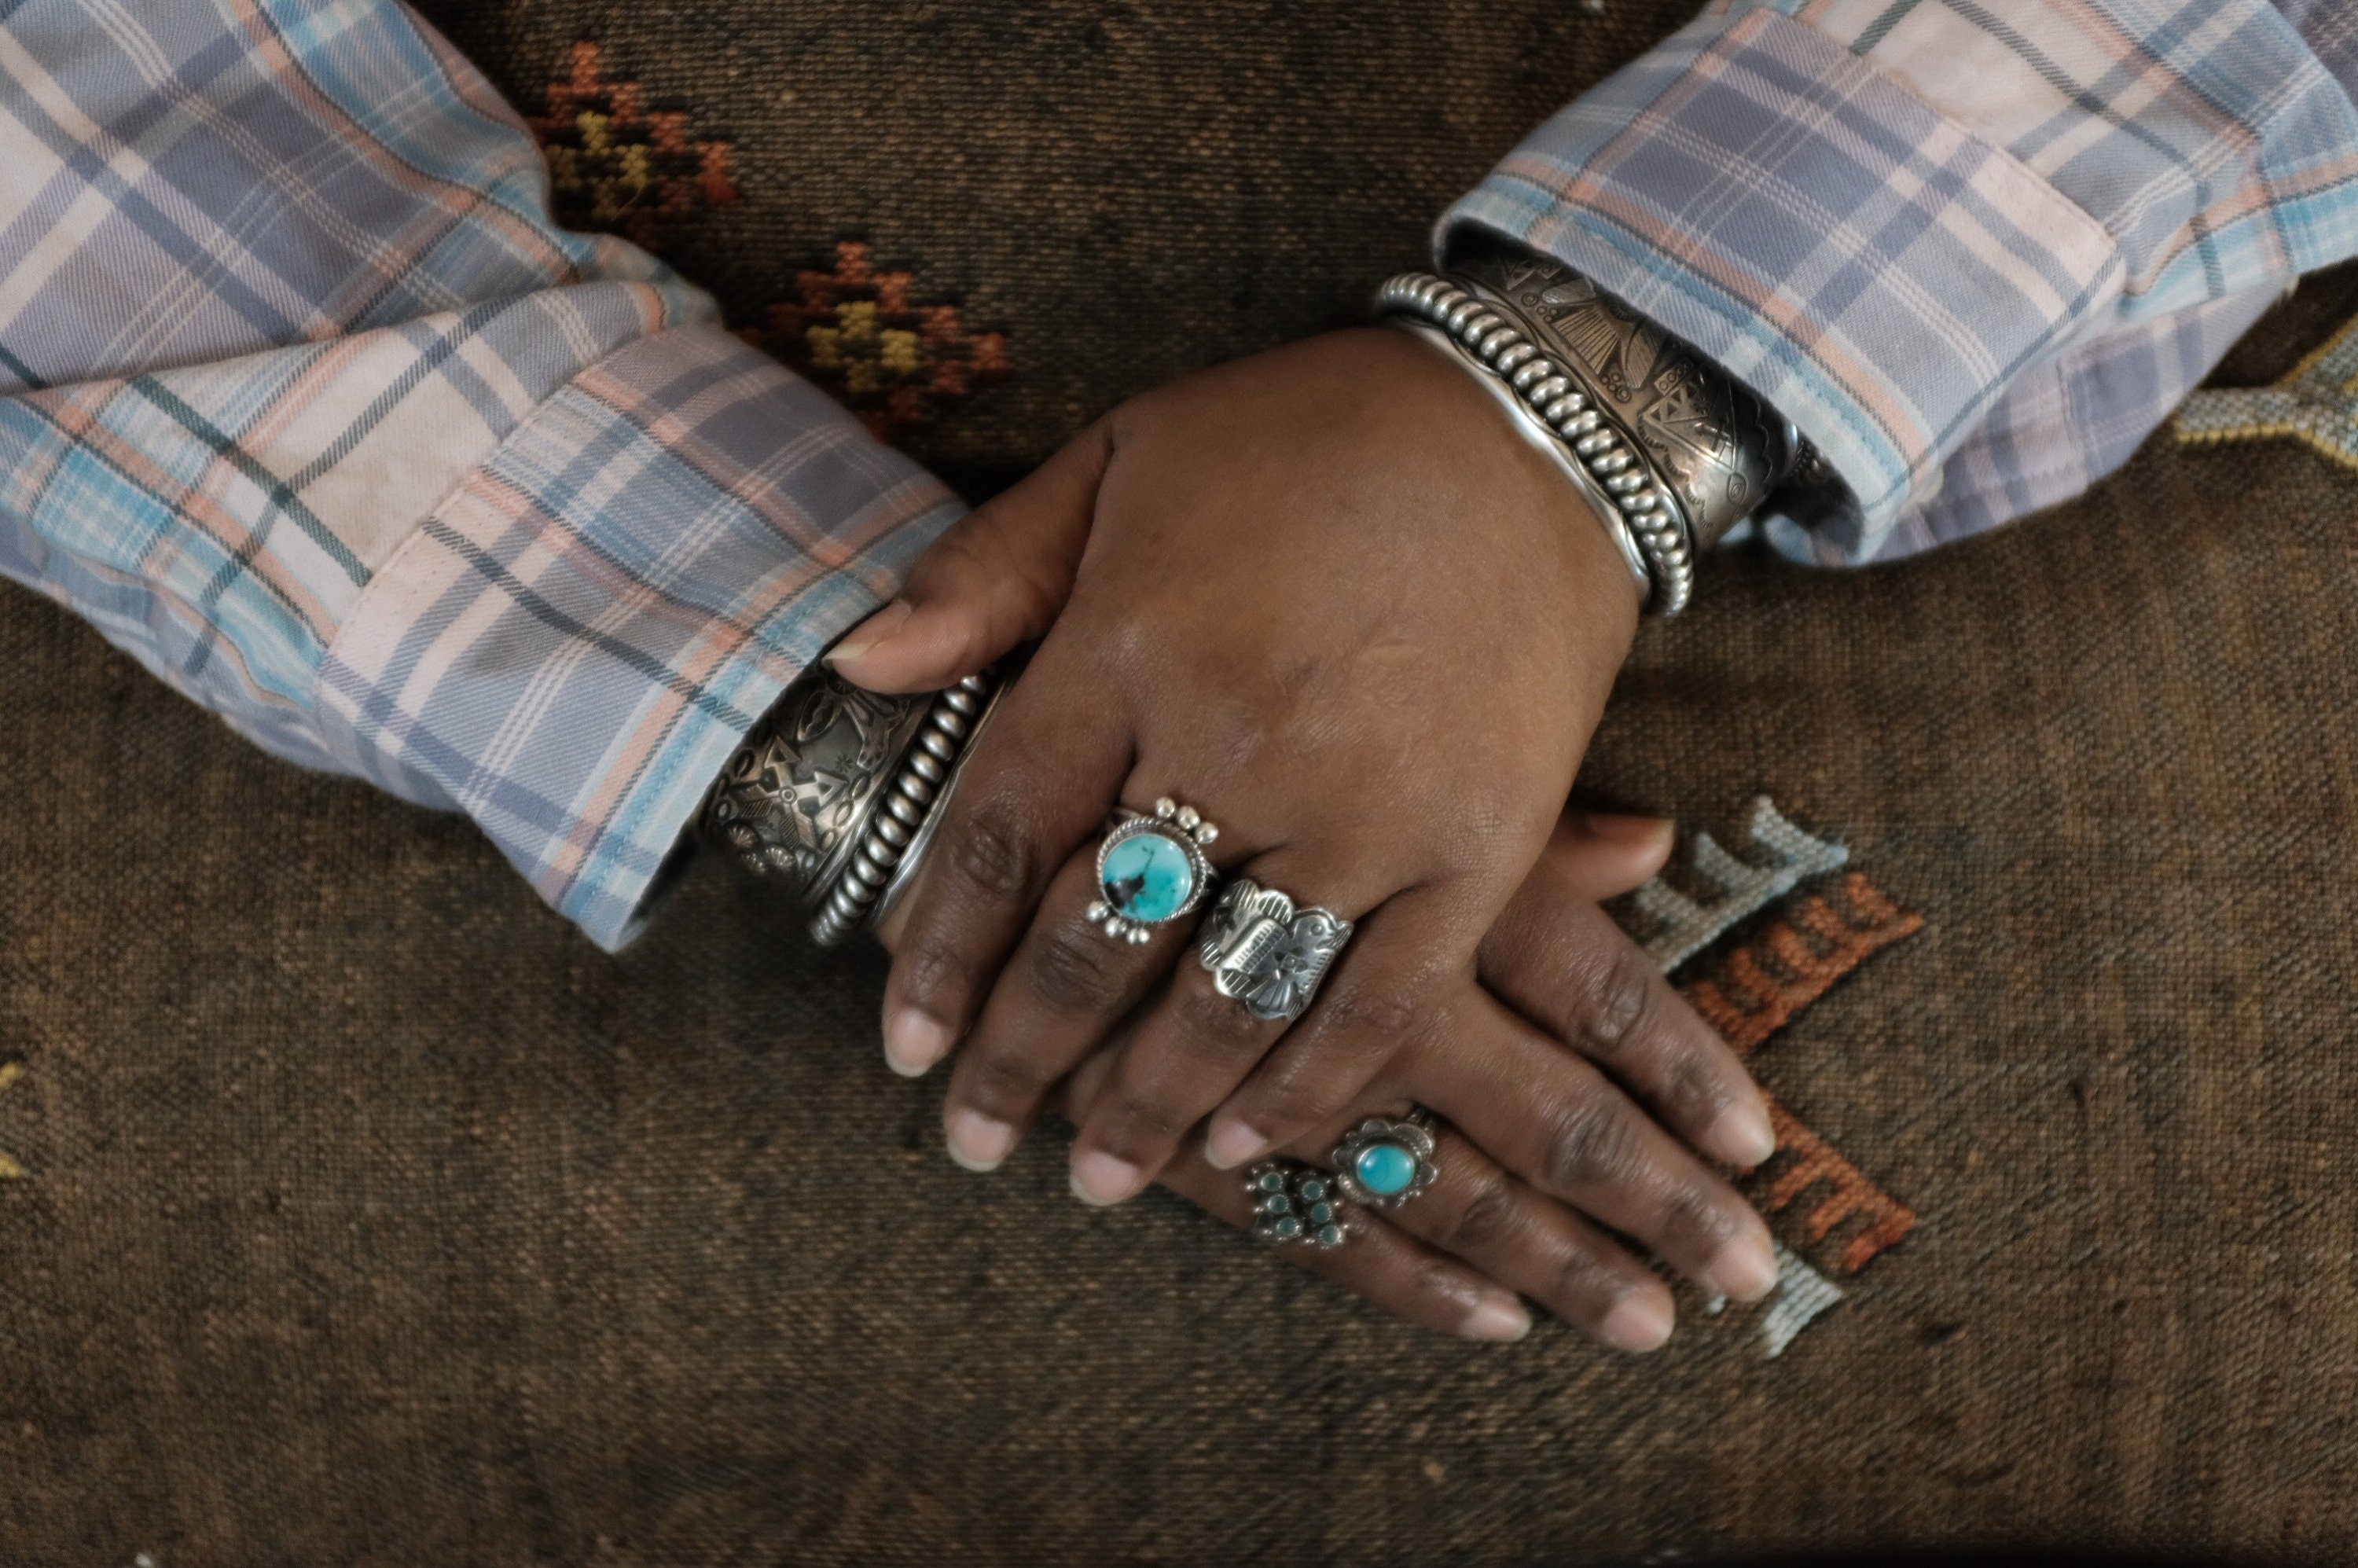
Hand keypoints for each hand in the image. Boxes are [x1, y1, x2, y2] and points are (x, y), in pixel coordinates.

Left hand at [840, 328, 1682, 1210]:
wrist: (1534, 428)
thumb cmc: (1303, 436)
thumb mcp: (1118, 459)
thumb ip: (983, 572)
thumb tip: (854, 670)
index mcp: (1132, 642)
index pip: (1003, 834)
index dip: (943, 955)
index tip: (905, 1050)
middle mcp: (1237, 739)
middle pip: (1100, 940)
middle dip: (1025, 1059)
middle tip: (975, 1143)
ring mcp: (1367, 805)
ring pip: (1229, 997)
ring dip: (1150, 1104)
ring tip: (1095, 1176)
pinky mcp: (1478, 847)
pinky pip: (1380, 1002)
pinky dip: (1309, 1087)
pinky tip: (1247, 1143)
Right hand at [879, 807, 1778, 1345]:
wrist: (928, 758)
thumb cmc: (1145, 701)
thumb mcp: (1367, 721)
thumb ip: (1487, 751)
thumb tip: (1652, 839)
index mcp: (1412, 848)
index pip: (1587, 984)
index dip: (1681, 1068)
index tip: (1766, 1147)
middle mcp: (1352, 967)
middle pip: (1534, 1107)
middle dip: (1646, 1200)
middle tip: (1747, 1283)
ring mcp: (1262, 1063)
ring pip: (1434, 1181)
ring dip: (1551, 1260)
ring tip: (1653, 1326)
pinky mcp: (1180, 1127)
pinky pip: (1307, 1222)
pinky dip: (1399, 1275)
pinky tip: (1486, 1324)